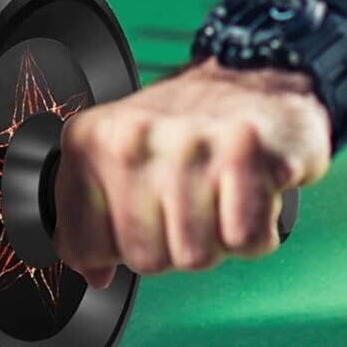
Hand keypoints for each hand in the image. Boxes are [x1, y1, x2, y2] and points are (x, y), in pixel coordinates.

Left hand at [49, 58, 331, 287]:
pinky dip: (257, 230)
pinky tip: (251, 193)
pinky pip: (243, 240)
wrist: (263, 73)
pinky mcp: (246, 152)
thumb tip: (93, 273)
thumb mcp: (123, 150)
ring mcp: (189, 143)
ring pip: (195, 256)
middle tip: (192, 196)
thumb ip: (92, 209)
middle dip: (174, 243)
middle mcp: (135, 137)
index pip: (84, 247)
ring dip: (217, 237)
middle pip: (144, 258)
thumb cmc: (193, 119)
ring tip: (223, 190)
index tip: (145, 212)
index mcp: (94, 139)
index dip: (120, 244)